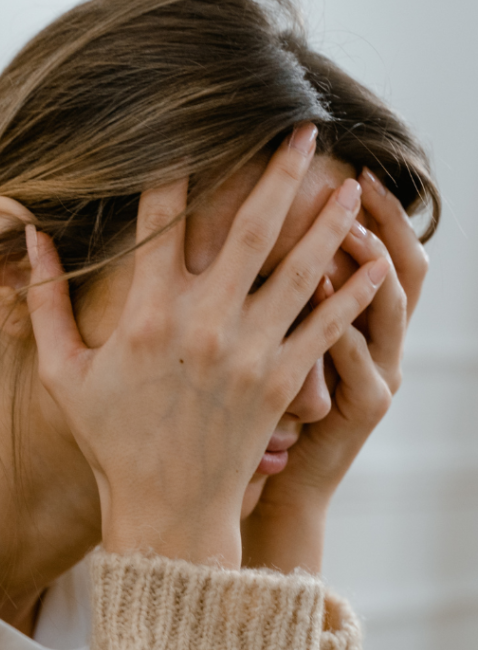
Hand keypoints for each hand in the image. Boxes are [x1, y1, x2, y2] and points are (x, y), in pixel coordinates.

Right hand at [25, 127, 390, 568]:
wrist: (165, 508)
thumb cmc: (110, 440)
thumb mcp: (62, 374)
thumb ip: (45, 304)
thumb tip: (32, 238)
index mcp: (146, 315)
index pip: (164, 220)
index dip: (177, 168)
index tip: (192, 132)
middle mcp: (203, 323)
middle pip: (251, 227)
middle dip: (279, 172)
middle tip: (303, 128)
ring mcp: (248, 352)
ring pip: (300, 269)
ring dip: (329, 222)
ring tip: (354, 185)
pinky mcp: (280, 382)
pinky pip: (326, 327)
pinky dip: (354, 294)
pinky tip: (375, 264)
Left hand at [242, 168, 428, 573]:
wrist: (269, 486)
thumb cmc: (258, 420)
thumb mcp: (278, 356)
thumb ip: (276, 303)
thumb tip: (248, 244)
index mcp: (351, 323)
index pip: (374, 250)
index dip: (371, 209)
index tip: (341, 164)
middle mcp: (376, 343)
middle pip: (400, 265)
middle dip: (380, 218)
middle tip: (351, 176)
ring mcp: (375, 374)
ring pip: (388, 307)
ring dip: (367, 263)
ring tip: (341, 225)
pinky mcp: (362, 408)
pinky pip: (357, 360)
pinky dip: (342, 325)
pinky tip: (320, 291)